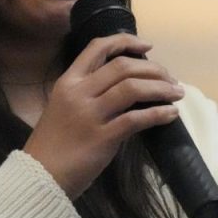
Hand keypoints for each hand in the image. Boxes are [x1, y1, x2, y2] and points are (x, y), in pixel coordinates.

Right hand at [22, 33, 183, 196]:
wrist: (39, 176)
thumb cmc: (54, 144)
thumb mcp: (64, 108)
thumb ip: (90, 93)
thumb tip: (129, 86)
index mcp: (68, 82)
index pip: (97, 48)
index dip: (125, 41)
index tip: (147, 46)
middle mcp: (78, 93)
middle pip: (122, 66)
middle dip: (153, 69)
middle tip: (170, 78)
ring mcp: (90, 114)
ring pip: (132, 88)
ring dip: (161, 88)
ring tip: (177, 93)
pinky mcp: (102, 137)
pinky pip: (137, 119)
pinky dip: (159, 114)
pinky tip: (171, 114)